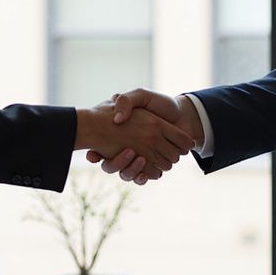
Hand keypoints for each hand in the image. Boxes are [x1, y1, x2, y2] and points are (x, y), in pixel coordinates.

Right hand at [86, 89, 202, 184]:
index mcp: (120, 134)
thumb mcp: (141, 96)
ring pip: (127, 174)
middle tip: (128, 151)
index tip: (93, 155)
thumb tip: (117, 119)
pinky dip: (144, 176)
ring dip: (132, 168)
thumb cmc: (160, 105)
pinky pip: (143, 178)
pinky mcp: (153, 166)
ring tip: (139, 156)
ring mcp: (140, 159)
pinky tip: (145, 171)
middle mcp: (127, 149)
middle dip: (115, 163)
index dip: (93, 155)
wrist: (182, 115)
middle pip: (111, 166)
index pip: (98, 150)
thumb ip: (126, 101)